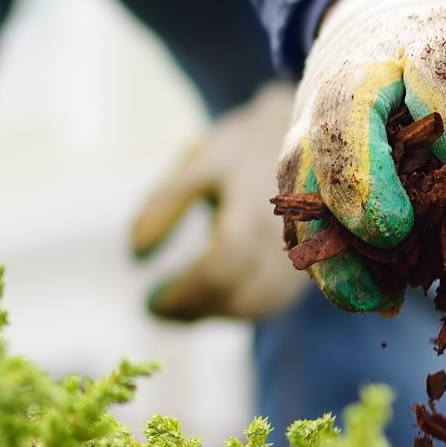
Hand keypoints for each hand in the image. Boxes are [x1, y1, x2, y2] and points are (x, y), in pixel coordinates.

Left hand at [132, 82, 309, 320]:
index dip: (180, 296)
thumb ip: (163, 206)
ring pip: (254, 308)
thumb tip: (135, 255)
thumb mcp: (198, 165)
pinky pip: (270, 302)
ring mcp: (299, 258)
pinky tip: (212, 294)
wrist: (310, 134)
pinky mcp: (307, 266)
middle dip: (192, 310)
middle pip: (234, 300)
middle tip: (157, 305)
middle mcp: (281, 244)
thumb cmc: (245, 146)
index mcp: (252, 216)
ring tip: (182, 300)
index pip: (214, 274)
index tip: (151, 302)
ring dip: (213, 312)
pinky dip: (237, 307)